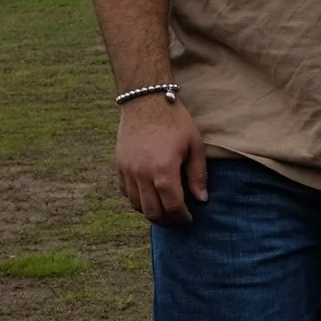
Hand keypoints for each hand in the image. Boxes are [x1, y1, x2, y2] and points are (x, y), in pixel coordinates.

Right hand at [117, 97, 208, 226]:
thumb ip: (198, 175)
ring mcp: (127, 170)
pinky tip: (148, 197)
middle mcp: (142, 174)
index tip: (189, 220)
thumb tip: (201, 199)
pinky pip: (125, 192)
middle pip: (152, 211)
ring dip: (150, 212)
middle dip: (167, 220)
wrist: (145, 100)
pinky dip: (136, 200)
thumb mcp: (194, 145)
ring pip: (136, 205)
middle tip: (177, 220)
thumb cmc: (175, 121)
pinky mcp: (119, 165)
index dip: (182, 217)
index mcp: (163, 170)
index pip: (172, 206)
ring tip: (164, 210)